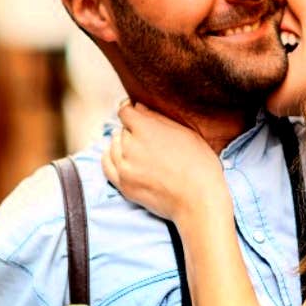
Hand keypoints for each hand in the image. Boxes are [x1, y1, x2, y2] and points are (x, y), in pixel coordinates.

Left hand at [101, 102, 231, 222]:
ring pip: (113, 145)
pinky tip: (122, 158)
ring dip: (123, 144)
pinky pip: (107, 164)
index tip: (137, 112)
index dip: (132, 109)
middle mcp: (130, 145)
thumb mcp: (184, 132)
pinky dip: (112, 158)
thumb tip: (138, 106)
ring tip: (140, 149)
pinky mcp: (122, 184)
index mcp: (145, 128)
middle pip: (122, 129)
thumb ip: (157, 117)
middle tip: (149, 137)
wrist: (198, 199)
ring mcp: (124, 166)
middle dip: (133, 130)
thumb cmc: (198, 164)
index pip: (125, 111)